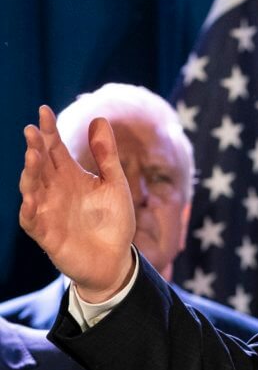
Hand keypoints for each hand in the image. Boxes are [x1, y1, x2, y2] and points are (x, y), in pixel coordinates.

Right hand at [19, 105, 135, 300]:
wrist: (115, 259)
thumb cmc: (114, 221)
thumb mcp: (115, 184)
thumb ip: (107, 155)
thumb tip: (99, 118)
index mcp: (70, 175)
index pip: (54, 148)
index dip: (48, 130)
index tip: (44, 110)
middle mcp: (55, 189)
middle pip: (40, 164)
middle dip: (35, 148)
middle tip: (33, 131)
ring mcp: (48, 210)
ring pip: (31, 187)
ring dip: (30, 172)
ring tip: (33, 156)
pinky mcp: (46, 233)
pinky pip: (32, 219)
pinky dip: (30, 208)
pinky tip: (32, 197)